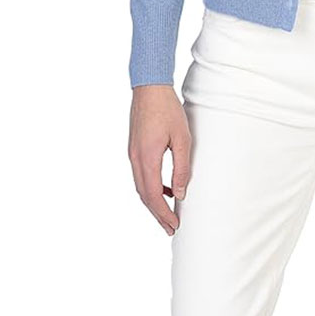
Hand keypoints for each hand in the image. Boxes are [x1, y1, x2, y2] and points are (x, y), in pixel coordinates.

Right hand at [128, 84, 190, 234]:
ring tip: (167, 213)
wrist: (149, 87)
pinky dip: (151, 187)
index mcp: (147, 158)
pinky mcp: (134, 148)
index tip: (174, 225)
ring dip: (153, 202)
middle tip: (170, 228)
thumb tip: (180, 193)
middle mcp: (135, 159)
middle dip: (157, 214)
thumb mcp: (182, 138)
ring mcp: (132, 154)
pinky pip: (141, 175)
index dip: (163, 214)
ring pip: (141, 187)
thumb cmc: (167, 109)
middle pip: (144, 196)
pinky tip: (165, 187)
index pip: (153, 196)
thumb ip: (181, 167)